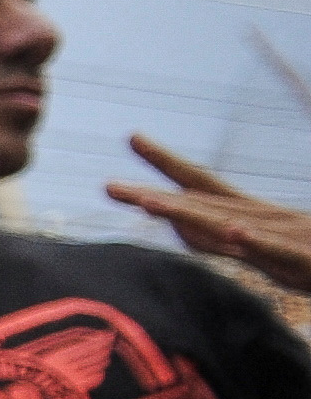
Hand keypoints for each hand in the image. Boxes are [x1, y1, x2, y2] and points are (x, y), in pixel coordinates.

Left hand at [113, 135, 310, 292]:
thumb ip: (225, 240)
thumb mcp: (266, 251)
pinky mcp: (308, 262)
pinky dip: (257, 242)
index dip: (167, 164)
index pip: (203, 185)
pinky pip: (281, 253)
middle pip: (204, 205)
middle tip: (107, 188)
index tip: (132, 137)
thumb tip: (187, 229)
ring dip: (192, 216)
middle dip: (157, 197)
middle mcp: (265, 220)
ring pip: (233, 225)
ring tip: (152, 206)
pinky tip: (234, 231)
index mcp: (253, 215)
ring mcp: (287, 238)